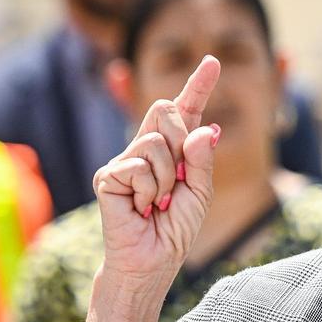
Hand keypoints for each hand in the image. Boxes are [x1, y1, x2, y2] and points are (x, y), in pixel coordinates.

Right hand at [93, 55, 220, 281]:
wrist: (153, 261)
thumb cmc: (175, 228)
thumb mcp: (201, 192)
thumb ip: (202, 160)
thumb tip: (205, 128)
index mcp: (172, 150)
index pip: (185, 110)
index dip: (198, 85)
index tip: (213, 61)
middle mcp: (145, 148)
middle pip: (166, 110)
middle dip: (181, 143)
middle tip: (178, 181)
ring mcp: (124, 159)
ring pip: (155, 141)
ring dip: (168, 177)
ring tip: (159, 201)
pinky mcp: (107, 175)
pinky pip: (139, 166)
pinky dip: (150, 190)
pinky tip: (142, 208)